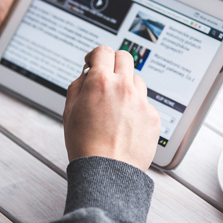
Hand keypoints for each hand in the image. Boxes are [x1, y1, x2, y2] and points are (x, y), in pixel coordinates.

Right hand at [63, 46, 160, 171]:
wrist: (107, 172)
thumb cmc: (85, 145)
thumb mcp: (69, 111)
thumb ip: (78, 85)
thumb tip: (87, 73)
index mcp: (101, 82)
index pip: (103, 51)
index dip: (96, 55)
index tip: (93, 62)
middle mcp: (124, 87)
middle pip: (124, 57)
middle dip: (113, 63)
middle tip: (107, 76)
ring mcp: (141, 101)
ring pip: (136, 80)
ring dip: (126, 86)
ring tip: (115, 106)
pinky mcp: (153, 116)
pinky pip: (145, 103)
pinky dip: (136, 108)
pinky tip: (125, 124)